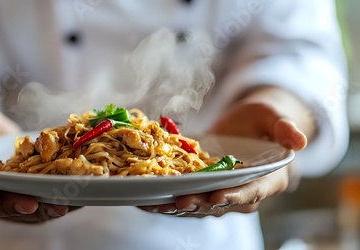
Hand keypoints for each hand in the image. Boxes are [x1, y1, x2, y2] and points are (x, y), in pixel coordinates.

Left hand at [140, 87, 312, 216]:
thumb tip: (299, 141)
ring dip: (178, 206)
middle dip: (199, 203)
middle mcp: (243, 191)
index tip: (216, 197)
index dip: (234, 196)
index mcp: (268, 179)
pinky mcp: (203, 187)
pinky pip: (186, 196)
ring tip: (158, 205)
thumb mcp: (275, 118)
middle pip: (221, 203)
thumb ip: (285, 129)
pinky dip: (167, 200)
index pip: (252, 191)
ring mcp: (221, 191)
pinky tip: (147, 200)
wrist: (248, 124)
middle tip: (180, 201)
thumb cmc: (263, 120)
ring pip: (200, 204)